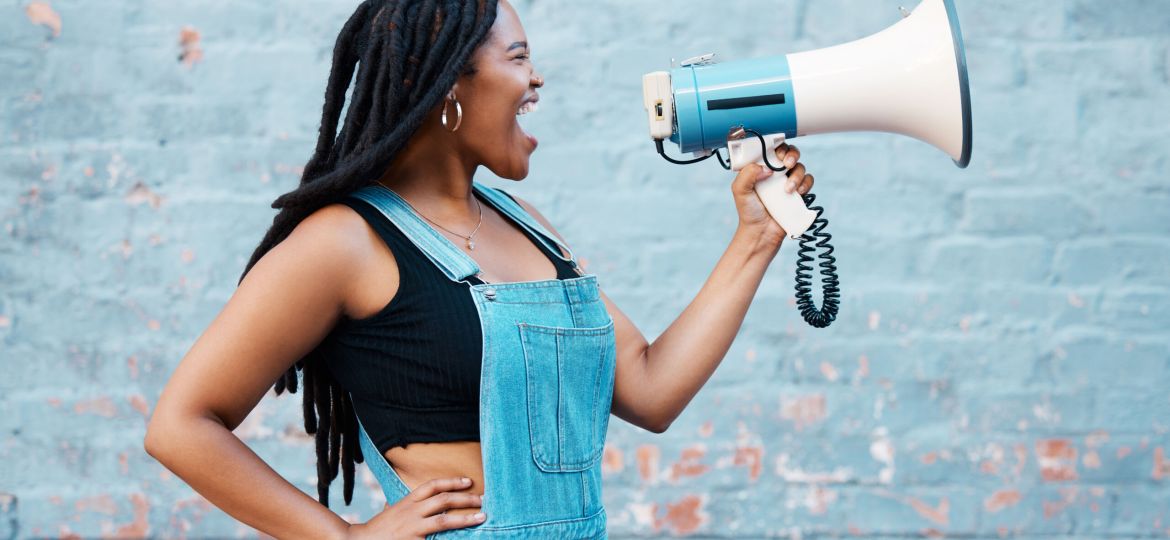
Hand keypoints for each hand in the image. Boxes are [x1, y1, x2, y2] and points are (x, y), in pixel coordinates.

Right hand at [344, 477, 484, 538]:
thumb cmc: (378, 529)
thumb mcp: (392, 511)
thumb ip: (405, 505)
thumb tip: (414, 501)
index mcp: (408, 501)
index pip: (432, 486)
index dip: (452, 481)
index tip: (468, 481)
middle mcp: (412, 512)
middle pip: (443, 500)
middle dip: (465, 499)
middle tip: (483, 499)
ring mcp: (413, 528)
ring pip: (443, 520)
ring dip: (465, 518)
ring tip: (481, 517)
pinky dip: (450, 538)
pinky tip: (464, 539)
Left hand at [729, 142, 813, 249]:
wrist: (762, 233)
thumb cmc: (749, 212)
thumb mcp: (739, 190)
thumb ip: (747, 174)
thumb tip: (767, 167)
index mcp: (761, 168)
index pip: (771, 148)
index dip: (777, 145)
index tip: (777, 152)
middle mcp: (775, 172)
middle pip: (789, 152)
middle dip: (792, 154)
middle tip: (787, 164)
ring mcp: (788, 181)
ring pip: (800, 166)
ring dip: (797, 174)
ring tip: (788, 189)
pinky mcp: (798, 192)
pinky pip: (808, 180)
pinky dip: (805, 183)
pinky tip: (798, 192)